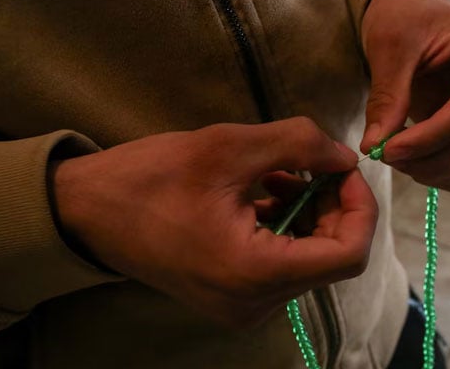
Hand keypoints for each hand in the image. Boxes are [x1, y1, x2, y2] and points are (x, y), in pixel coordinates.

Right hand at [50, 117, 377, 327]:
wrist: (88, 210)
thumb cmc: (149, 177)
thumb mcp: (229, 146)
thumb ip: (300, 146)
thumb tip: (346, 158)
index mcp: (254, 273)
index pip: (348, 255)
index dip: (361, 208)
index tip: (344, 169)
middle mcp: (254, 303)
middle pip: (331, 257)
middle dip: (333, 206)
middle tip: (313, 163)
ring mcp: (242, 304)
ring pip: (307, 259)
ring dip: (308, 212)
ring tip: (280, 173)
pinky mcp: (232, 295)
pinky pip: (280, 264)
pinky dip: (285, 226)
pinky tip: (264, 191)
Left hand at [360, 0, 449, 191]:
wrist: (410, 13)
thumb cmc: (404, 18)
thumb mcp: (390, 49)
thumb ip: (387, 98)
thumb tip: (375, 147)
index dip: (430, 138)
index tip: (389, 151)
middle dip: (437, 163)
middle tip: (391, 159)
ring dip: (439, 172)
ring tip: (397, 157)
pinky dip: (441, 171)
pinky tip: (410, 157)